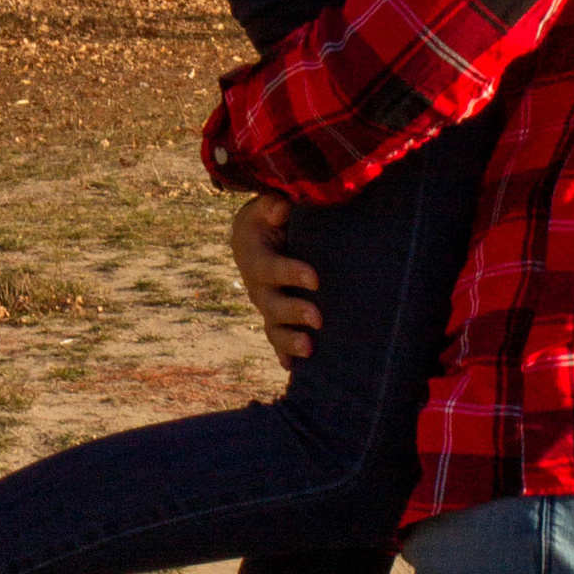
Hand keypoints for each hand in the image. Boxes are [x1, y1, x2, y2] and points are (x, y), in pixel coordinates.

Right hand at [230, 191, 322, 369]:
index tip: (315, 278)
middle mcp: (258, 287)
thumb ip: (272, 206)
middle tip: (318, 319)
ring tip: (309, 348)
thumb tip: (281, 208)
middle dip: (294, 312)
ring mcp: (266, 305)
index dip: (291, 274)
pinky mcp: (275, 318)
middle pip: (272, 305)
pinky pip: (277, 339)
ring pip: (274, 327)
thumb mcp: (266, 207)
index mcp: (255, 258)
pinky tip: (293, 367)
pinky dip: (285, 353)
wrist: (255, 237)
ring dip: (290, 340)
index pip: (272, 268)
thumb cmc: (268, 218)